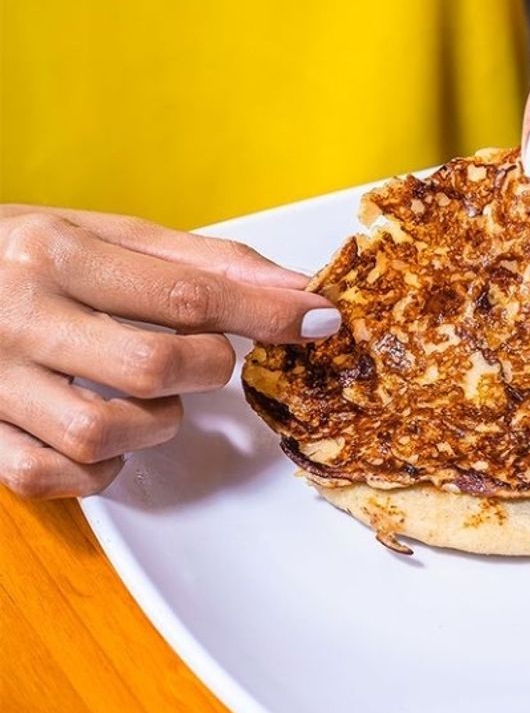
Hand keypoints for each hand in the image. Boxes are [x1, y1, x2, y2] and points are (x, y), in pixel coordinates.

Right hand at [0, 207, 339, 498]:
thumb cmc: (20, 256)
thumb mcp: (101, 235)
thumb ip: (199, 263)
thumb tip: (293, 288)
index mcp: (55, 253)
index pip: (188, 293)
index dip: (265, 314)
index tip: (317, 320)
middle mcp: (20, 315)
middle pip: (154, 367)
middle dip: (204, 368)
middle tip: (199, 356)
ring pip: (105, 432)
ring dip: (153, 423)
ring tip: (143, 394)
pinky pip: (54, 477)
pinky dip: (99, 469)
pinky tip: (106, 438)